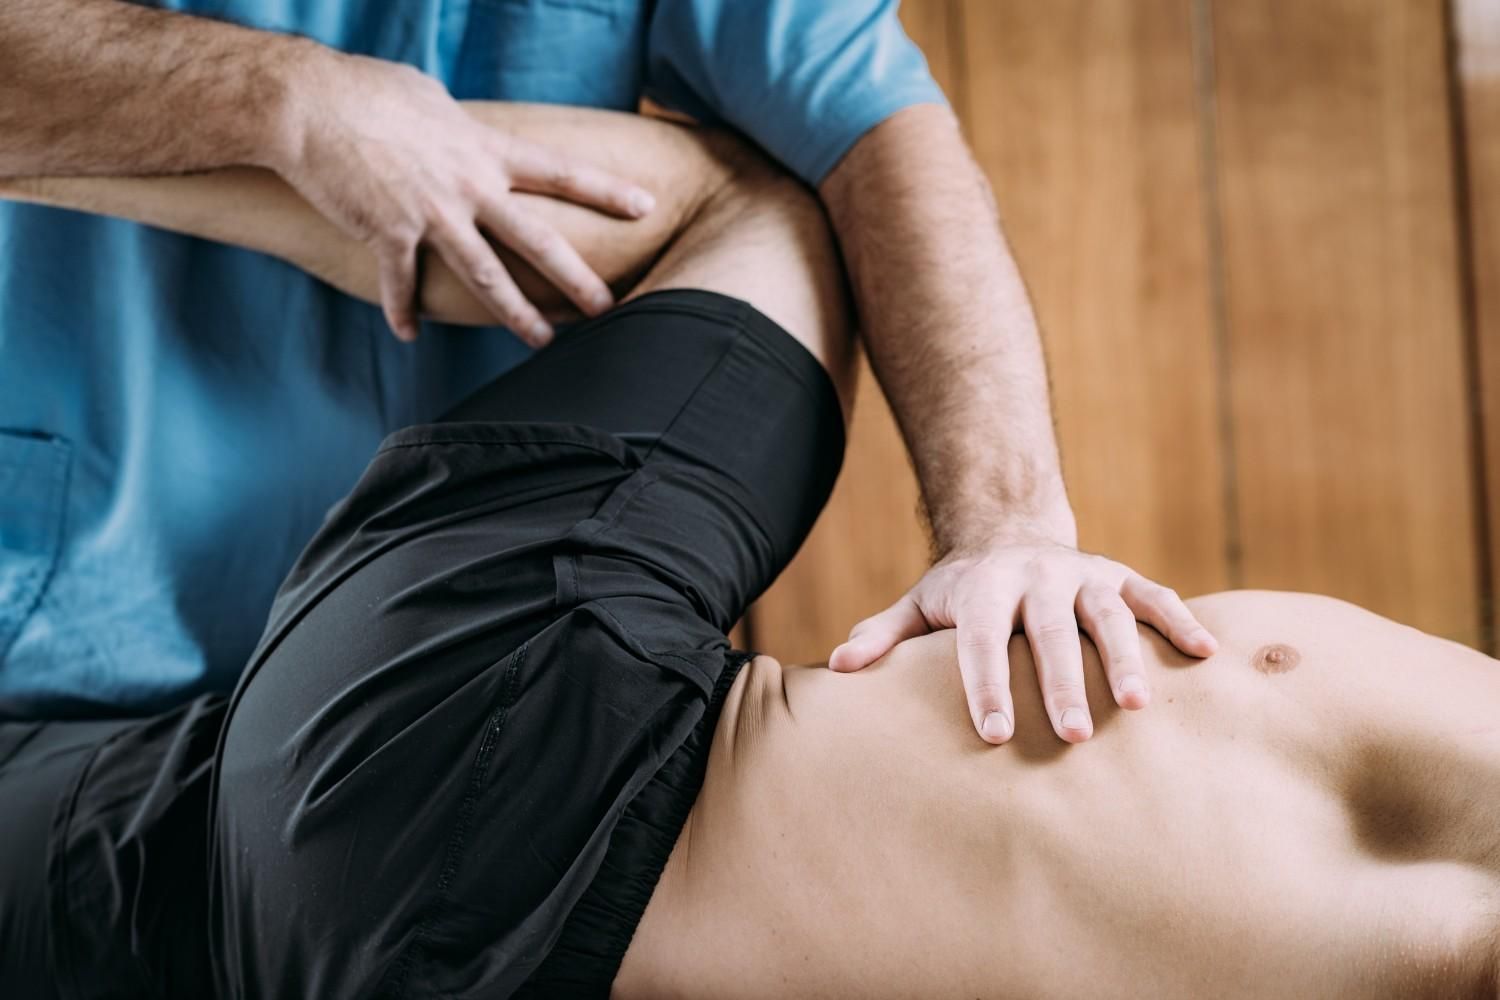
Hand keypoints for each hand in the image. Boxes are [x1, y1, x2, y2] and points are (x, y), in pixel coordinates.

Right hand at [271, 49, 654, 343]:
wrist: (309, 104)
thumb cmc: (366, 90)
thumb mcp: (430, 99)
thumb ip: (459, 127)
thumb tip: (465, 130)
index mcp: (484, 149)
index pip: (560, 172)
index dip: (606, 191)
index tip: (645, 207)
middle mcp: (469, 186)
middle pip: (538, 240)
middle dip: (578, 278)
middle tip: (609, 308)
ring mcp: (432, 214)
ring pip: (487, 276)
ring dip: (516, 314)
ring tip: (540, 341)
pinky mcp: (389, 234)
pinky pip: (403, 284)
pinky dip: (404, 311)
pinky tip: (408, 334)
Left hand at [827, 539, 1217, 744]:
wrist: (1008, 532)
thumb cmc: (960, 592)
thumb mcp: (918, 605)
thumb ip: (884, 634)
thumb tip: (836, 666)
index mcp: (984, 587)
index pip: (983, 640)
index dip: (987, 686)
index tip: (996, 735)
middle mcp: (1037, 576)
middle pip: (1050, 633)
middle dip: (1062, 684)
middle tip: (1072, 737)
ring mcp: (1083, 574)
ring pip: (1109, 615)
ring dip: (1127, 658)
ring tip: (1137, 707)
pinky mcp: (1121, 576)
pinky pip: (1155, 596)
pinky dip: (1181, 621)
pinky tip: (1206, 654)